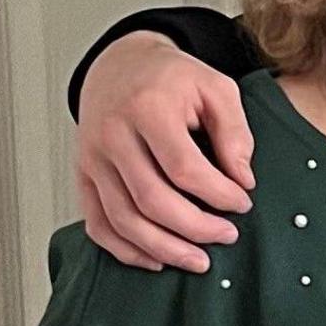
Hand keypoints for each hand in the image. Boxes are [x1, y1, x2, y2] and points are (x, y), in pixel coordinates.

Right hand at [74, 31, 255, 271]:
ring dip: (163, 248)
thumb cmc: (171, 78)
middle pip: (151, 200)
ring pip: (123, 219)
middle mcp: (112, 136)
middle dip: (195, 228)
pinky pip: (97, 223)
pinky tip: (155, 259)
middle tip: (227, 236)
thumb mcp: (216, 88)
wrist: (120, 65)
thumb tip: (242, 180)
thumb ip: (235, 131)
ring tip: (198, 260)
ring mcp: (92, 158)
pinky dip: (124, 249)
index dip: (218, 194)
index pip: (184, 168)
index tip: (243, 203)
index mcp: (148, 108)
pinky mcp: (83, 175)